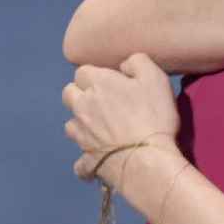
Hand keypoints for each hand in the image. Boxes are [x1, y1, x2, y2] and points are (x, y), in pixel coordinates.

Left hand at [61, 54, 179, 186]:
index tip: (112, 83)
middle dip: (80, 95)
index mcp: (97, 84)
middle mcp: (82, 106)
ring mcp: (81, 135)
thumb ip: (137, 62)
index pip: (83, 71)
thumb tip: (124, 65)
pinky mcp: (86, 160)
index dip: (96, 76)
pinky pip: (80, 161)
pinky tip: (99, 160)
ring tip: (100, 130)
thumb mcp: (155, 78)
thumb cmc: (153, 116)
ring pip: (70, 125)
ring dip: (82, 124)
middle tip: (102, 103)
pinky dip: (87, 160)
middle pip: (68, 94)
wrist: (147, 160)